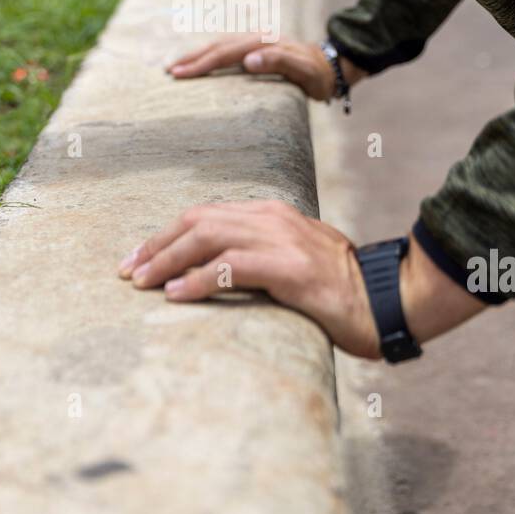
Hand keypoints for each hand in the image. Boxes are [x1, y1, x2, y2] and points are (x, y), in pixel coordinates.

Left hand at [118, 202, 485, 358]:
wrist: (388, 300)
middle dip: (156, 246)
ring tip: (141, 284)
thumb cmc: (339, 291)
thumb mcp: (293, 263)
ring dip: (167, 262)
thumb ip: (259, 259)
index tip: (139, 259)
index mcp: (271, 213)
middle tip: (127, 272)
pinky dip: (197, 281)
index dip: (166, 236)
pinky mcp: (288, 269)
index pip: (204, 215)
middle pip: (197, 221)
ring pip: (206, 239)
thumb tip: (218, 273)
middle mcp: (272, 218)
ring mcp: (281, 240)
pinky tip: (175, 295)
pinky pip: (230, 268)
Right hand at [167, 36, 366, 101]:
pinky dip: (208, 54)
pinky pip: (226, 49)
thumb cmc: (318, 75)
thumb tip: (248, 61)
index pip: (225, 54)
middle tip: (168, 71)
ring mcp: (254, 40)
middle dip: (191, 59)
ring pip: (219, 45)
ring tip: (176, 66)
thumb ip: (279, 63)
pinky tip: (198, 61)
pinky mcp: (254, 46)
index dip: (201, 64)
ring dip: (196, 55)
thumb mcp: (305, 72)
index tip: (180, 74)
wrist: (331, 64)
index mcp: (262, 43)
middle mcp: (255, 38)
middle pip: (217, 47)